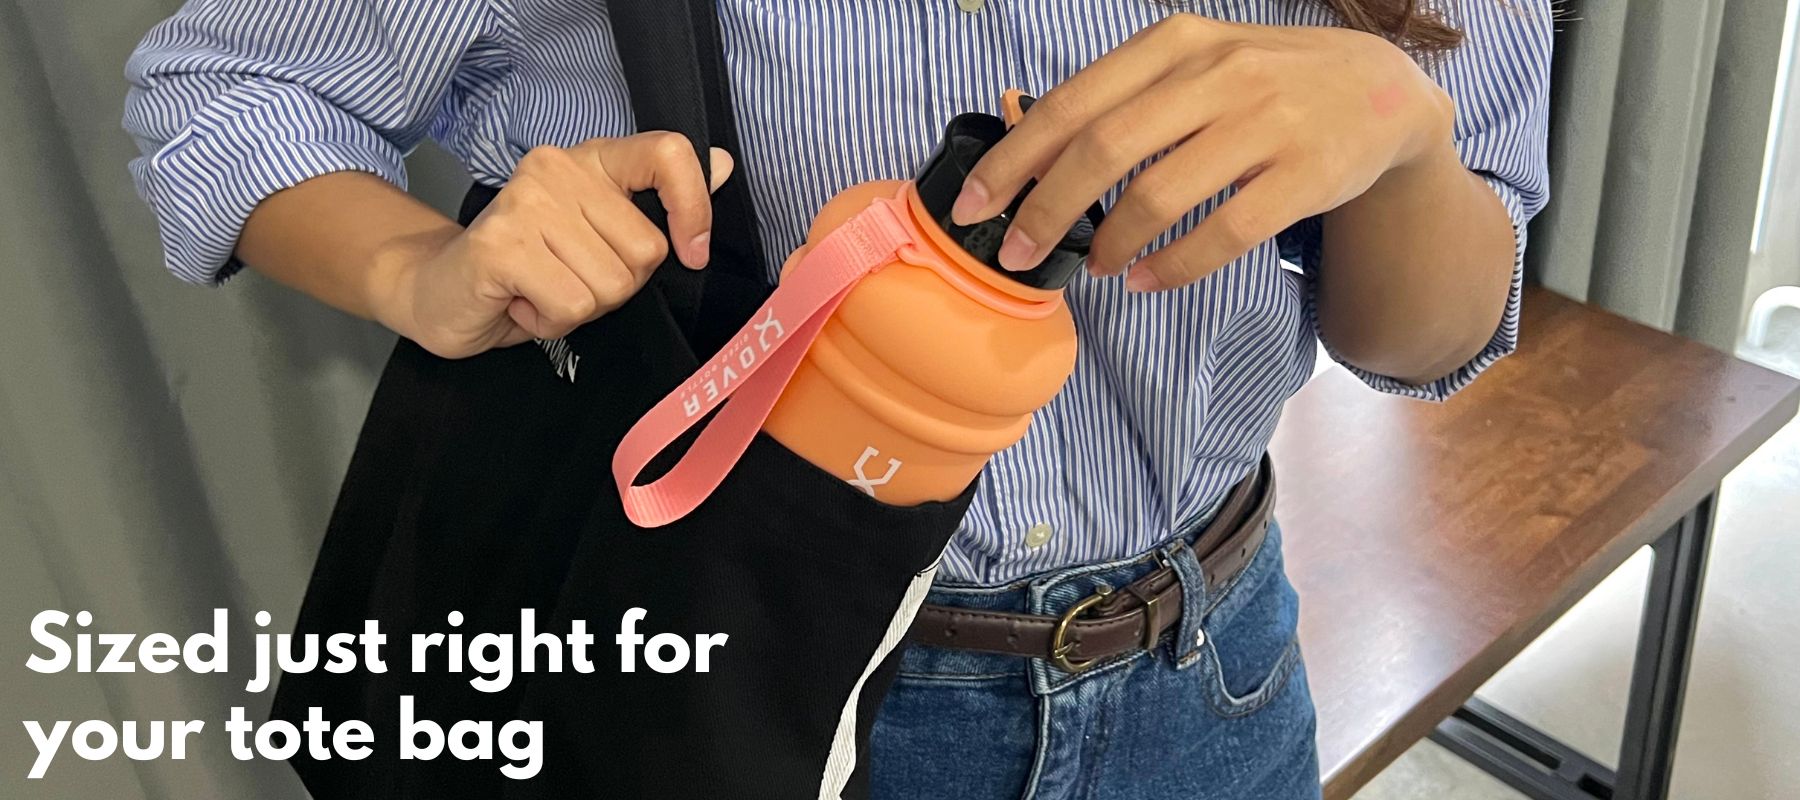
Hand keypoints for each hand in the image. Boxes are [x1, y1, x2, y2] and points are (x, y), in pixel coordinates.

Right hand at [375, 133, 732, 357]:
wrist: (438, 291)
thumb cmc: (527, 270)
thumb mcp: (600, 236)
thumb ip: (655, 205)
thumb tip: (723, 165)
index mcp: (590, 160)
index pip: (668, 154)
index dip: (694, 207)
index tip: (692, 251)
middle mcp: (558, 168)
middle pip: (647, 251)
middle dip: (617, 286)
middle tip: (567, 278)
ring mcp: (527, 203)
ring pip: (612, 286)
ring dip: (581, 307)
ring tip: (540, 290)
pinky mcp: (502, 246)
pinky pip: (572, 306)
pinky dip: (551, 322)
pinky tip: (521, 303)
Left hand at [956, 14, 1456, 291]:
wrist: (1381, 88)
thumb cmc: (1264, 82)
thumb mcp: (1195, 62)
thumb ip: (1122, 97)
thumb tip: (1028, 152)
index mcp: (1175, 44)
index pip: (1072, 104)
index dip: (1013, 160)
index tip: (973, 205)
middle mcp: (1217, 74)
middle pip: (1103, 150)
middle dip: (1045, 211)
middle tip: (1017, 254)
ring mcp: (1265, 123)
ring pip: (1158, 196)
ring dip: (1110, 243)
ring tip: (1095, 266)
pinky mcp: (1306, 175)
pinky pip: (1223, 234)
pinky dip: (1172, 266)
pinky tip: (1146, 279)